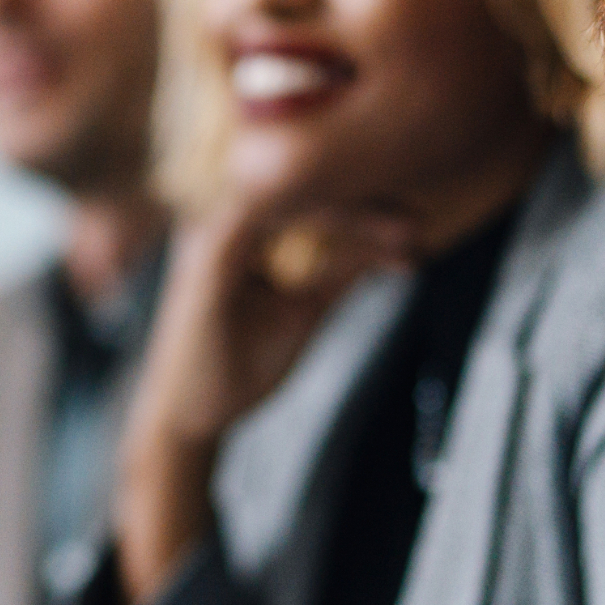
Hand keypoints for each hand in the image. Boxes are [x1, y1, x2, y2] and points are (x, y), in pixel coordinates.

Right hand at [107, 195, 414, 604]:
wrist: (186, 420)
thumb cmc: (235, 367)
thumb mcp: (302, 312)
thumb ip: (339, 273)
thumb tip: (397, 243)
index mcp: (236, 226)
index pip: (302, 191)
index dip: (360, 200)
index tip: (413, 219)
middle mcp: (216, 218)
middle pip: (294, 184)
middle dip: (363, 200)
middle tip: (417, 222)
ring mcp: (208, 233)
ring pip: (286, 195)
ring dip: (350, 214)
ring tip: (406, 235)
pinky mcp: (206, 259)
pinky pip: (262, 220)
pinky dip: (316, 225)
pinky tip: (365, 245)